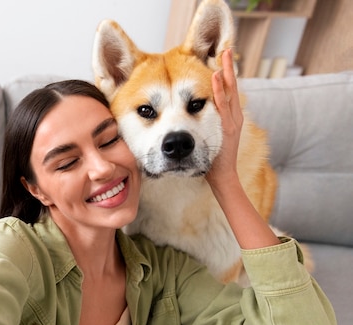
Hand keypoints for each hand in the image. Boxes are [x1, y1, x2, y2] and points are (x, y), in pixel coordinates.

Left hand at [206, 48, 243, 187]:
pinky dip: (219, 91)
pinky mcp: (228, 128)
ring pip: (229, 92)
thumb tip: (193, 111)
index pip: (225, 89)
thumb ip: (205, 120)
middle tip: (225, 47)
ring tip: (223, 54)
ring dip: (226, 72)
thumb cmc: (211, 157)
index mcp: (226, 114)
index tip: (218, 55)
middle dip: (227, 67)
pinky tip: (215, 77)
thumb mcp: (207, 134)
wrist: (222, 176)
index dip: (223, 73)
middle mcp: (232, 114)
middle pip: (231, 86)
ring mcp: (231, 120)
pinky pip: (222, 106)